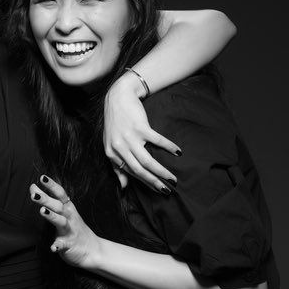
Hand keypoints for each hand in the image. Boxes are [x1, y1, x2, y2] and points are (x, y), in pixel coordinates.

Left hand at [30, 175, 103, 269]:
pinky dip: (57, 246)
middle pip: (57, 205)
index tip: (42, 178)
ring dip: (51, 216)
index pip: (60, 193)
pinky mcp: (69, 244)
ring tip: (42, 211)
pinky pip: (62, 245)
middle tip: (34, 194)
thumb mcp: (63, 211)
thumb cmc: (74, 227)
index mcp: (68, 208)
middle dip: (46, 199)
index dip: (51, 185)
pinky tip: (52, 247)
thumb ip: (48, 200)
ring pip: (60, 221)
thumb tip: (33, 187)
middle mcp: (69, 217)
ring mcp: (70, 230)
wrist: (93, 250)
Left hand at [103, 72, 179, 192]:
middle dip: (154, 182)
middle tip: (167, 190)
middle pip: (139, 170)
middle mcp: (119, 147)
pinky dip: (168, 147)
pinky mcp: (140, 126)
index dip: (145, 183)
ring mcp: (130, 137)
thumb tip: (124, 187)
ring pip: (147, 160)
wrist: (118, 97)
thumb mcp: (110, 145)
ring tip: (173, 179)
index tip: (157, 190)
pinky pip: (157, 141)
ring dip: (162, 171)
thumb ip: (116, 166)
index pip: (130, 173)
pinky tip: (178, 152)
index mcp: (112, 153)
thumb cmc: (115, 123)